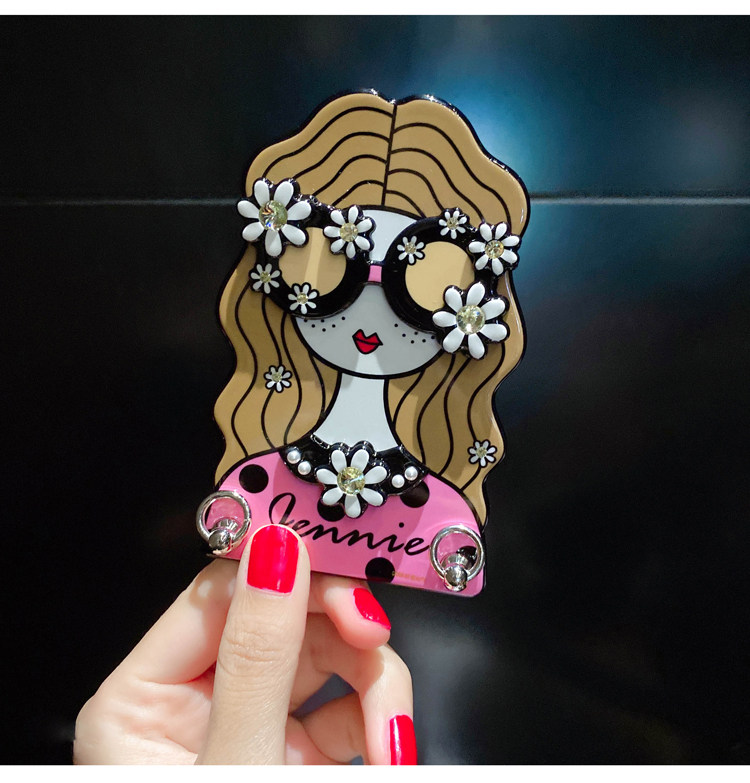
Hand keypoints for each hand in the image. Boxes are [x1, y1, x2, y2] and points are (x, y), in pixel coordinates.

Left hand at [74, 524, 415, 763]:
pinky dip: (379, 720)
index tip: (343, 558)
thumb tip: (275, 546)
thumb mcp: (236, 768)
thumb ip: (257, 658)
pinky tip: (389, 751)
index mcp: (141, 700)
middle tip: (377, 639)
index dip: (282, 568)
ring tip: (391, 740)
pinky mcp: (297, 751)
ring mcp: (250, 725)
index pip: (218, 594)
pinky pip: (348, 702)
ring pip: (326, 654)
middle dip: (341, 632)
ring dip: (374, 685)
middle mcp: (193, 703)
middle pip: (283, 617)